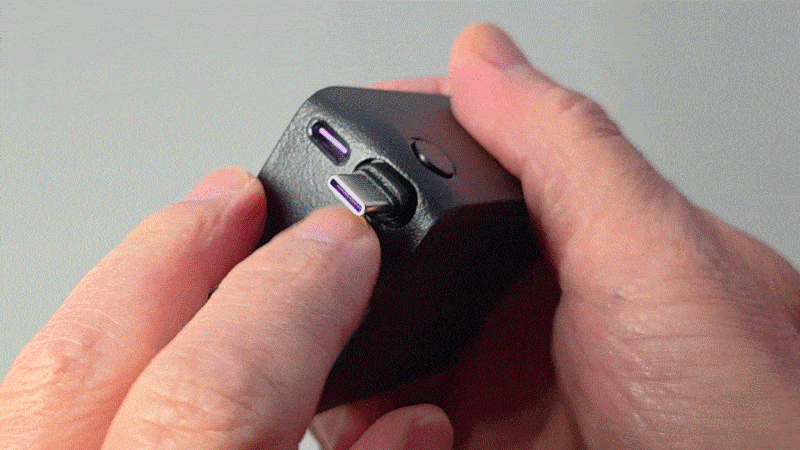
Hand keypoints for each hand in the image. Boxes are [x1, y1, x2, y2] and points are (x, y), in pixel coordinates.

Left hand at [0, 168, 452, 448]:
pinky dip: (96, 361)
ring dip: (129, 294)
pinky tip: (153, 343)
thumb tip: (412, 426)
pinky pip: (33, 413)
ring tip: (194, 242)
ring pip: (44, 376)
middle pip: (91, 362)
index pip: (213, 402)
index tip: (347, 248)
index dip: (288, 304)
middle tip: (246, 197)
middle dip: (180, 255)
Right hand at [311, 24, 799, 448]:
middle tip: (311, 281)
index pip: (450, 166)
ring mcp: (490, 387)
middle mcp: (520, 308)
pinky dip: (366, 432)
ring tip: (351, 365)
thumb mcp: (654, 255)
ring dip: (342, 355)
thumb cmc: (748, 415)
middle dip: (340, 267)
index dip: (383, 153)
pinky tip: (401, 432)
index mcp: (566, 238)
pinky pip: (384, 431)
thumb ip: (565, 148)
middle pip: (394, 262)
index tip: (327, 157)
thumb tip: (483, 56)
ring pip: (372, 349)